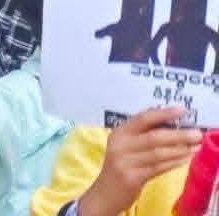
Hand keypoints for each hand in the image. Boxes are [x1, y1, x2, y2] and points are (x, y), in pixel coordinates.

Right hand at [80, 106, 201, 215]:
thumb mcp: (126, 146)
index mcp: (119, 133)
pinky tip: (184, 159)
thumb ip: (143, 135)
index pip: (142, 119)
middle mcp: (119, 145)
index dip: (163, 113)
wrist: (106, 192)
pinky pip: (158, 168)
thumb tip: (173, 125)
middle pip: (154, 137)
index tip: (182, 110)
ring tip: (195, 147)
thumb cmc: (121, 166)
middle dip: (178, 135)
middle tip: (197, 134)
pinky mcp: (131, 178)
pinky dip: (174, 163)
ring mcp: (124, 162)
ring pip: (158, 153)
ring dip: (180, 150)